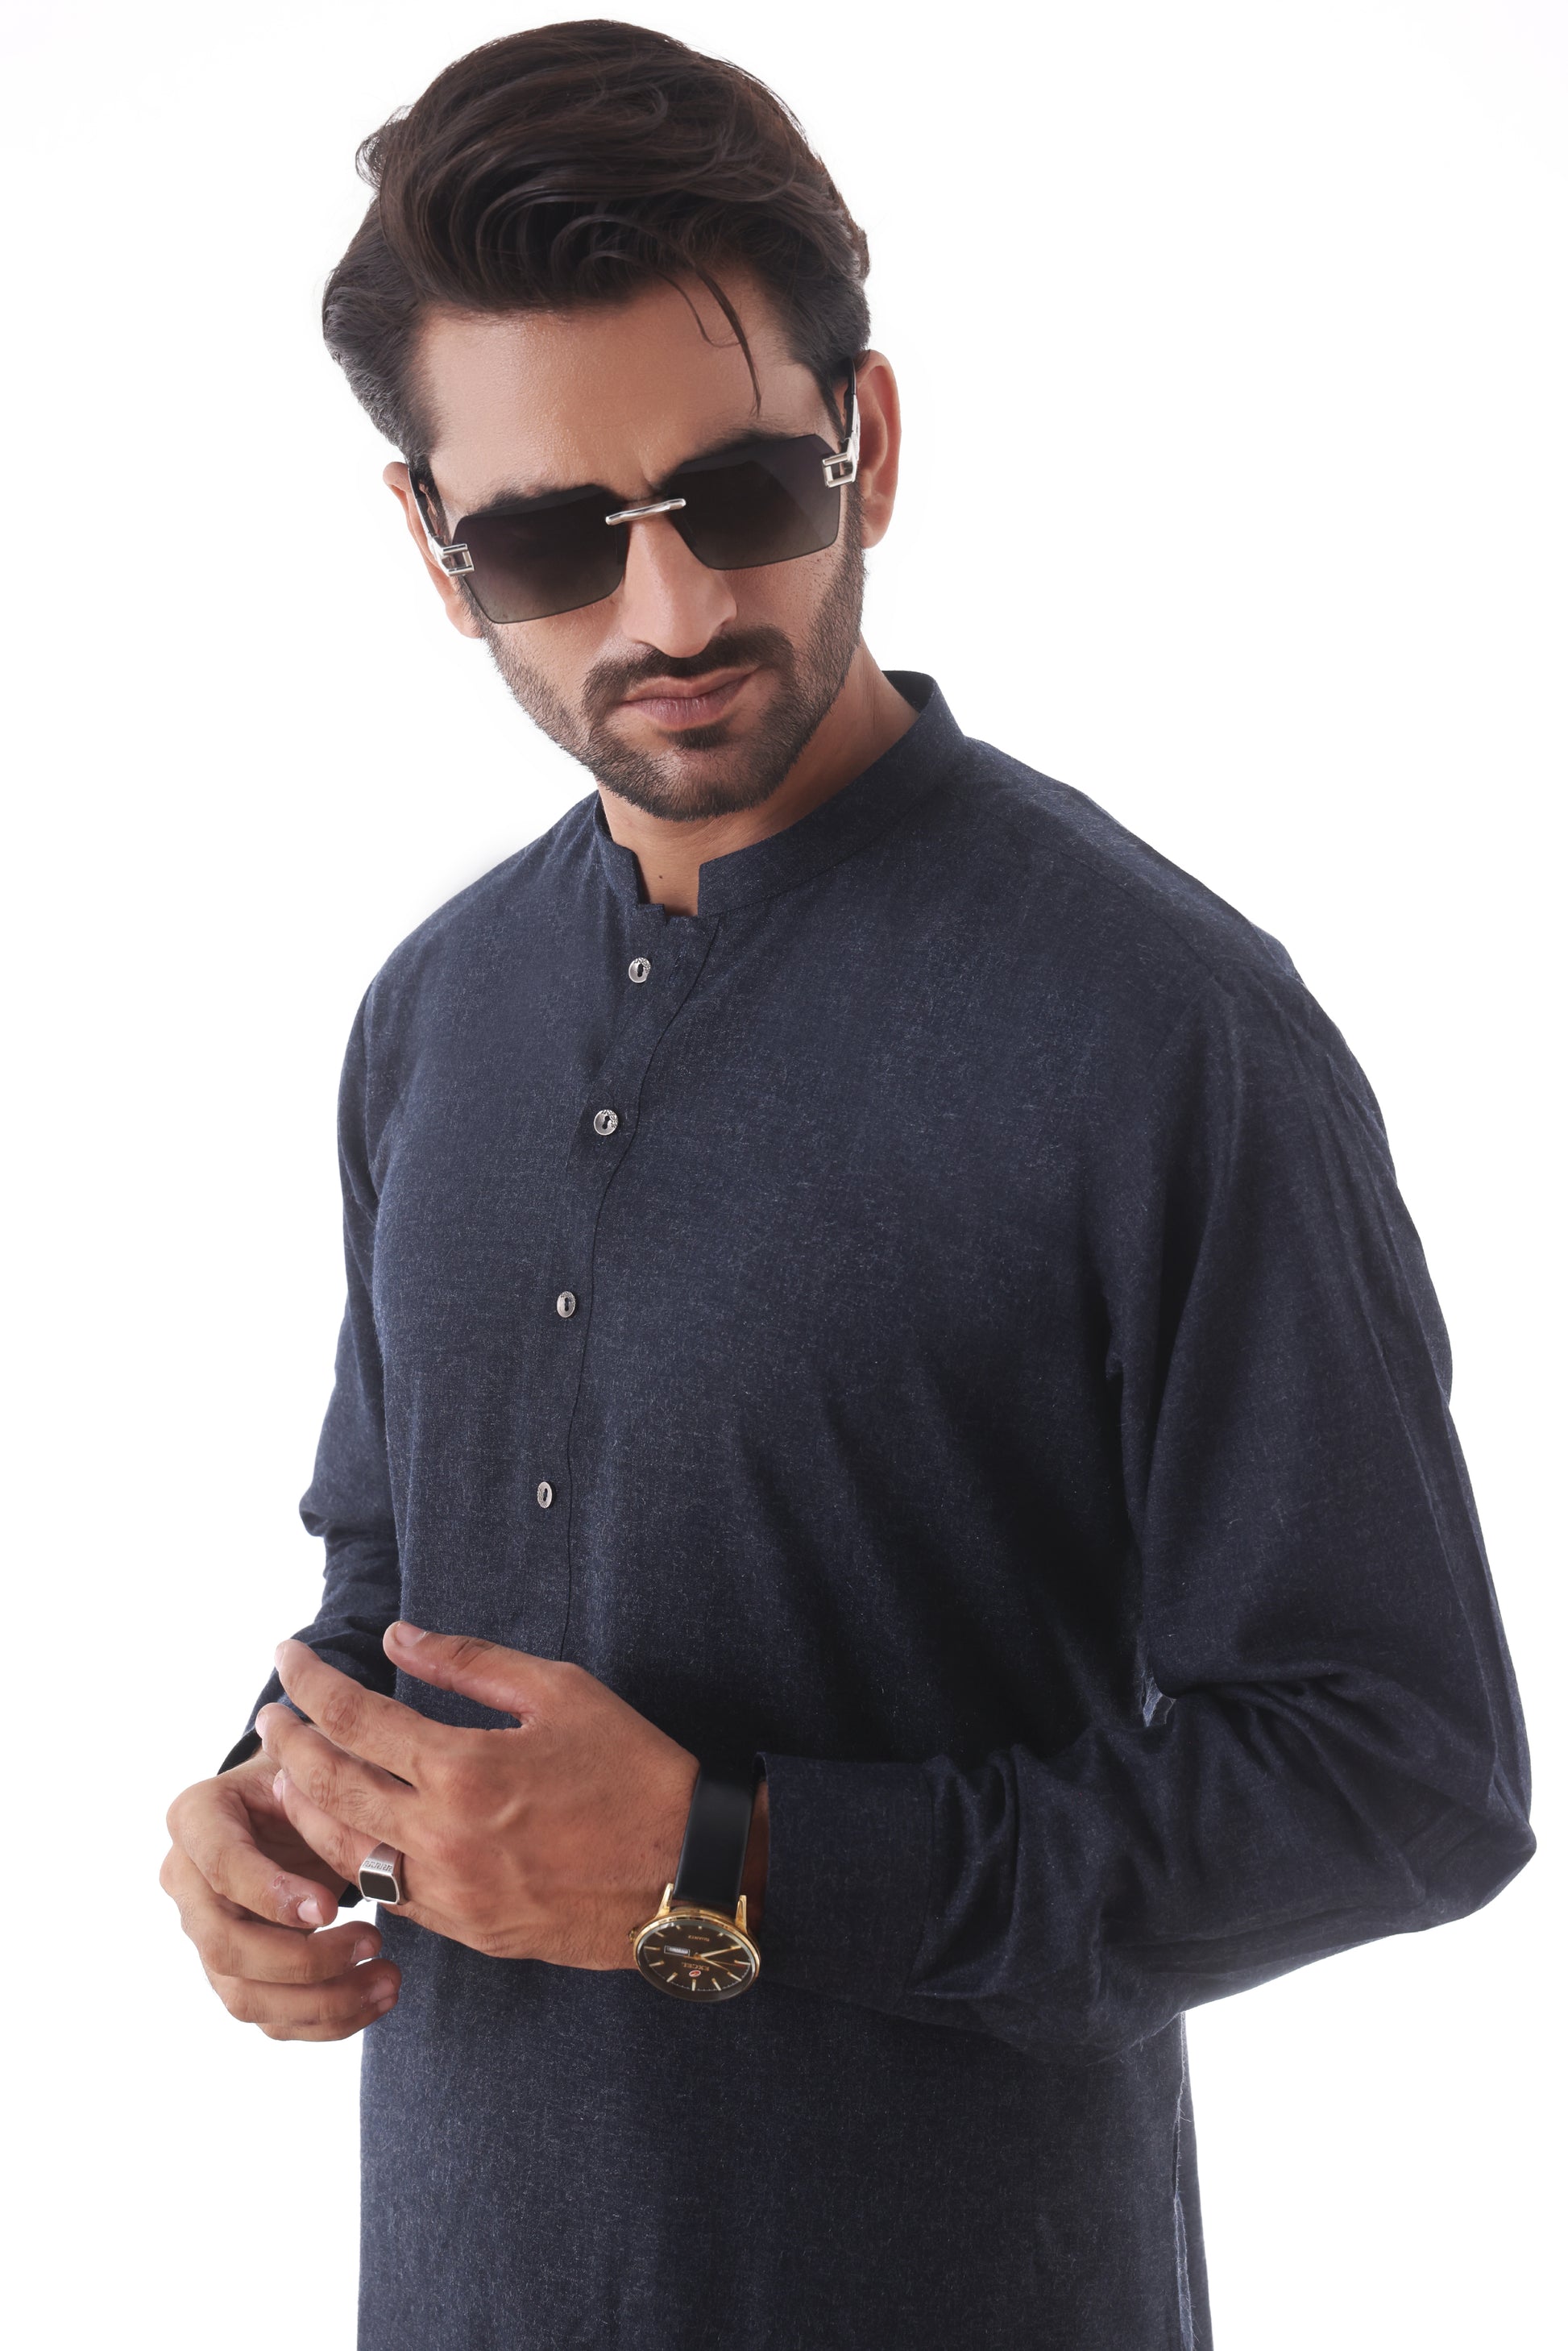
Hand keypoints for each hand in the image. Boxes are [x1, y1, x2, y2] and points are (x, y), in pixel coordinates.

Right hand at [160, 1750, 400, 2039]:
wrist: (297, 1799)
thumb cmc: (310, 1772)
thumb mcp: (315, 1757)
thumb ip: (327, 1775)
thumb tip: (355, 1801)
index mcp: (196, 1816)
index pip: (221, 1864)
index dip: (270, 1892)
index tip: (331, 1905)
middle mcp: (186, 1879)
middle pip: (224, 1944)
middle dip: (301, 1959)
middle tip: (372, 1943)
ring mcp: (205, 1933)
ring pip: (244, 1994)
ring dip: (321, 2002)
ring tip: (389, 1980)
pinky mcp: (233, 1972)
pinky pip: (268, 2018)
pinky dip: (324, 2021)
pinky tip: (376, 1998)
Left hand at [256, 1626, 715, 1969]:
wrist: (685, 1872)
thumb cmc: (632, 1769)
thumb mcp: (560, 1691)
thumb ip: (469, 1663)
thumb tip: (397, 1637)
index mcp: (464, 1767)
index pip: (356, 1716)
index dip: (311, 1682)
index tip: (288, 1655)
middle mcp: (443, 1834)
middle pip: (330, 1785)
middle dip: (289, 1743)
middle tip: (270, 1713)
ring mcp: (450, 1890)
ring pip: (344, 1852)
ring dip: (306, 1809)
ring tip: (287, 1774)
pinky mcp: (465, 1929)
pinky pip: (387, 1896)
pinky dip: (353, 1862)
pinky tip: (344, 1837)